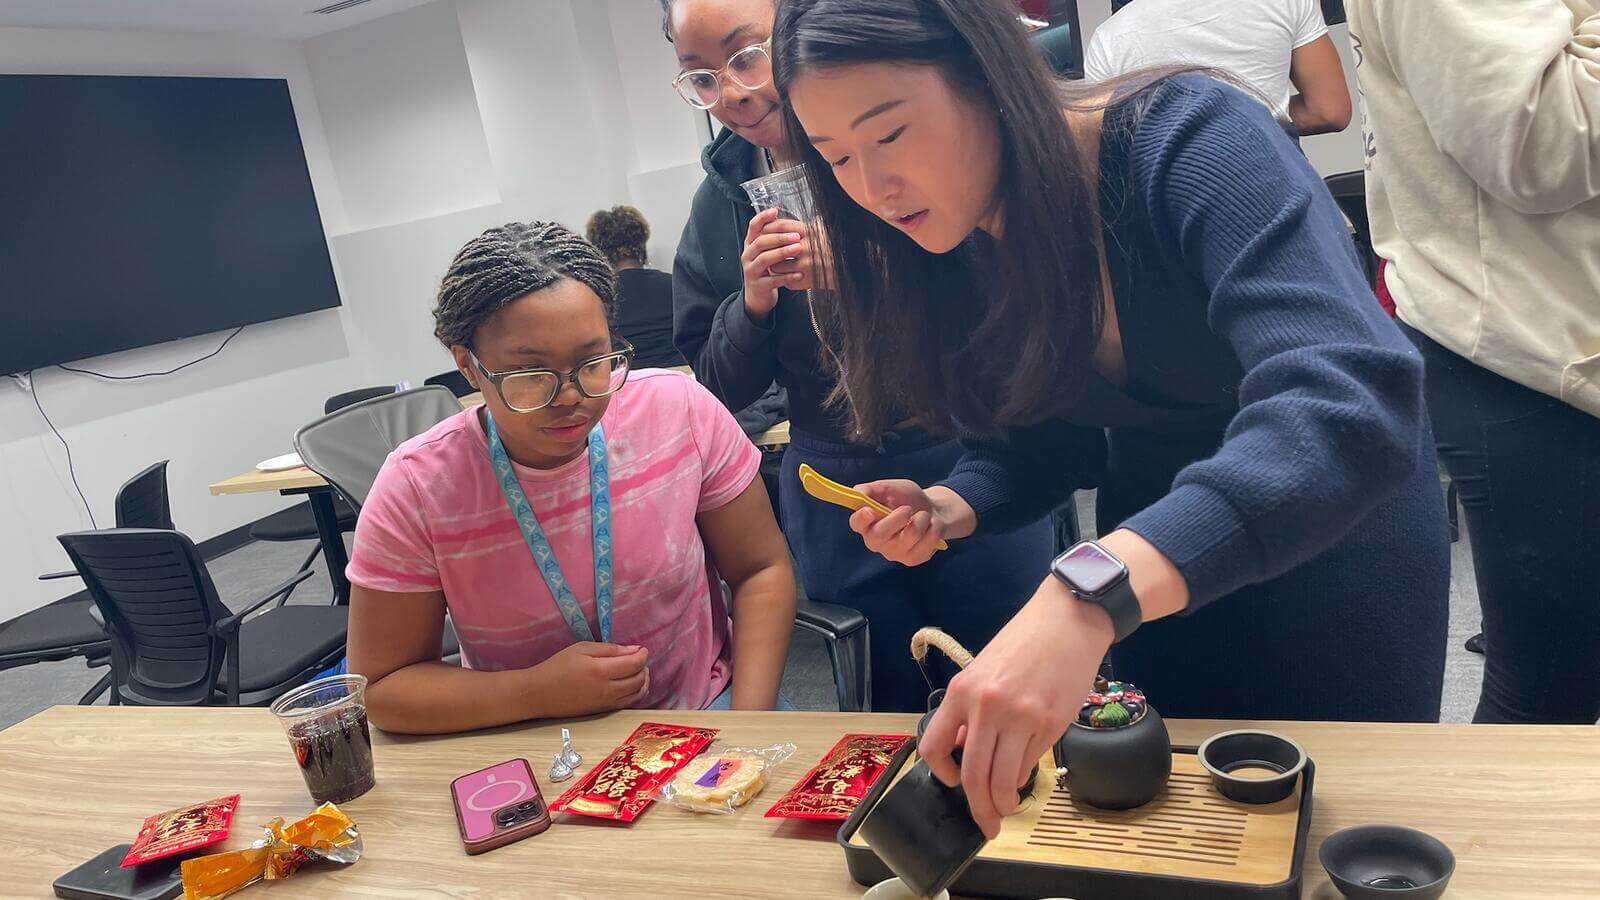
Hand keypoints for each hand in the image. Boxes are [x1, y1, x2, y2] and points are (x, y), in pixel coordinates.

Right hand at [530, 642, 649, 717]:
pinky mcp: (603, 711)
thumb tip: (634, 650)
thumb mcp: (582, 649)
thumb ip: (610, 649)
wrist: (539, 694)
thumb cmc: (558, 666)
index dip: (643, 655)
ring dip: (643, 681)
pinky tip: (631, 685)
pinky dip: (636, 693)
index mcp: (601, 671)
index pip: (634, 664)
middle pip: (639, 679)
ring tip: (639, 671)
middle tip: (639, 658)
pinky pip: (629, 703)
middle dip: (644, 667)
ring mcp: (607, 703)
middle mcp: (608, 690)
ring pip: (637, 694)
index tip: (642, 649)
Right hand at [742, 208, 804, 321]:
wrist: (758, 296)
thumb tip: (779, 208)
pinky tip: (800, 274)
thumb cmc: (766, 269)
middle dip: (780, 237)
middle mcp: (748, 255)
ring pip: (765, 259)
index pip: (753, 226)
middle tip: (797, 235)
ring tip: (799, 249)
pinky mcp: (758, 286)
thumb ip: (772, 233)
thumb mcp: (767, 250)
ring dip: (783, 253)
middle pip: (760, 242)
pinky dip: (787, 276)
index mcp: (750, 244)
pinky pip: (773, 280)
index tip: (776, 211)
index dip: (763, 217)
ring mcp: (751, 271)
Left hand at [766, 217, 831, 290]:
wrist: (849, 272)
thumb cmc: (838, 251)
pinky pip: (784, 279)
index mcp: (810, 232)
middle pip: (775, 245)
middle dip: (768, 247)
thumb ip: (814, 224)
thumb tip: (805, 217)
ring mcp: (805, 265)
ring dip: (774, 265)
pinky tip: (787, 276)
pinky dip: (783, 278)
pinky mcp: (805, 280)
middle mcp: (806, 247)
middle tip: (765, 248)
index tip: (764, 230)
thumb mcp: (827, 232)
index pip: (781, 226)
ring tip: (777, 264)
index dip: (769, 228)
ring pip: (776, 265)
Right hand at [849, 482, 974, 565]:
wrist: (933, 511)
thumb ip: (872, 490)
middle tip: (908, 508)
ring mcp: (894, 553)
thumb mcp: (890, 488)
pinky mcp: (912, 559)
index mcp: (867, 522)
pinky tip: (930, 527)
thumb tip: (858, 492)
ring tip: (923, 515)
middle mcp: (876, 541)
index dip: (861, 518)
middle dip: (898, 518)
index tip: (870, 510)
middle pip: (880, 534)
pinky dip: (933, 529)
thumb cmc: (907, 499)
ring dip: (922, 519)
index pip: (857, 523)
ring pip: (909, 536)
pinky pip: (926, 543)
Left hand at [917, 578, 1112, 838]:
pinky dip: (1024, 776)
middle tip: (985, 823)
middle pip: (972, 775)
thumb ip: (970, 709)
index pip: (933, 746)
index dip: (941, 774)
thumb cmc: (1025, 643)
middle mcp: (987, 706)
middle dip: (978, 808)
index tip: (952, 783)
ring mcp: (1021, 717)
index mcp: (963, 691)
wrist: (1068, 620)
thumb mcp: (983, 669)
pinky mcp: (1050, 724)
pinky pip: (1030, 764)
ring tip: (1005, 807)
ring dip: (1003, 802)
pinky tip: (1023, 774)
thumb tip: (962, 748)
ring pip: (1003, 779)